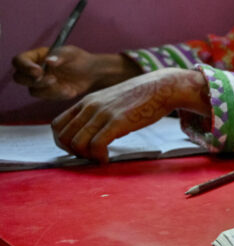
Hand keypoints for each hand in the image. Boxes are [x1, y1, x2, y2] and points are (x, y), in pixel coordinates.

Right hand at [11, 46, 139, 100]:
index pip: (19, 61)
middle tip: (52, 80)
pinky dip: (58, 95)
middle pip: (19, 78)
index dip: (24, 67)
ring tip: (66, 86)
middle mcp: (34, 70)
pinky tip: (70, 90)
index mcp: (36, 56)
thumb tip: (48, 61)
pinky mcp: (47, 94)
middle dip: (34, 81)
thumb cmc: (79, 59)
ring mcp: (39, 83)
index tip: (38, 72)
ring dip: (48, 90)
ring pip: (32, 91)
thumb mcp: (71, 54)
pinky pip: (46, 98)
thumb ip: (60, 56)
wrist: (91, 74)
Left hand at [51, 68, 207, 162]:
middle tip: (89, 156)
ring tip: (100, 158)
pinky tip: (107, 159)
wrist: (163, 86)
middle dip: (73, 152)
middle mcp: (90, 106)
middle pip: (64, 136)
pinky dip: (98, 157)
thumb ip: (98, 111)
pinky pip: (96, 145)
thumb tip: (92, 129)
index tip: (79, 149)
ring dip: (86, 156)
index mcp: (87, 101)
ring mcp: (103, 113)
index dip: (63, 142)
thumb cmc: (141, 96)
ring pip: (77, 143)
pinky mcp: (118, 122)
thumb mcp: (111, 100)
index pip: (58, 125)